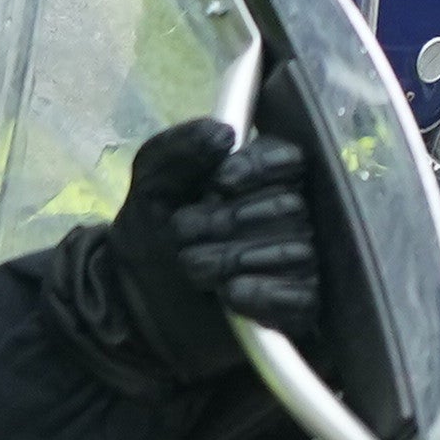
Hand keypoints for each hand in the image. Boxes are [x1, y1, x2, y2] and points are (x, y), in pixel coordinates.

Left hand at [89, 117, 321, 383]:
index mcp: (262, 178)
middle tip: (184, 234)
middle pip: (292, 207)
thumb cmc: (151, 235)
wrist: (136, 303)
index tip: (220, 182)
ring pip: (296, 251)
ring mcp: (298, 261)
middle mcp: (290, 216)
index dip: (261, 169)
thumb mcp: (151, 183)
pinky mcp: (298, 305)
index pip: (291, 159)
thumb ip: (178, 149)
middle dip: (230, 220)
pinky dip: (263, 293)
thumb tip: (224, 133)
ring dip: (235, 258)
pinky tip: (229, 294)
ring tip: (193, 268)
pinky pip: (303, 296)